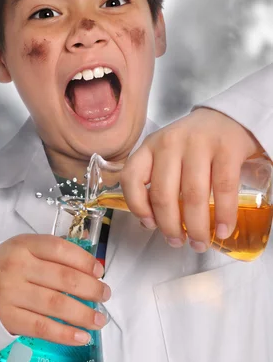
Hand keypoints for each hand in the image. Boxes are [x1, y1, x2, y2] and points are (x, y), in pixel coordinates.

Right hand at [0, 234, 110, 344]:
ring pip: (56, 304)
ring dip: (84, 314)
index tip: (99, 271)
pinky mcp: (7, 318)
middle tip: (105, 295)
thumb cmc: (8, 269)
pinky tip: (82, 337)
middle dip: (91, 288)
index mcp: (22, 245)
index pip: (59, 249)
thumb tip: (90, 249)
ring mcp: (10, 294)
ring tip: (100, 320)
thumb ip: (54, 250)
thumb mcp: (25, 250)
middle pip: (63, 278)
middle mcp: (16, 267)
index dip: (84, 260)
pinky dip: (65, 334)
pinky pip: (42, 327)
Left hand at [120, 108, 263, 251]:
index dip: (137, 206)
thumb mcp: (167, 155)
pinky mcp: (227, 148)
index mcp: (150, 145)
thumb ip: (156, 182)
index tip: (149, 225)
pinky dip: (224, 215)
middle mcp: (170, 142)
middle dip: (170, 227)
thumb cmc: (193, 145)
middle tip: (178, 243)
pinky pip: (223, 189)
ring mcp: (199, 144)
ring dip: (196, 227)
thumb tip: (149, 222)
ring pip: (192, 195)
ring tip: (199, 242)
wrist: (229, 118)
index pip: (131, 177)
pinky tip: (222, 230)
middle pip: (164, 194)